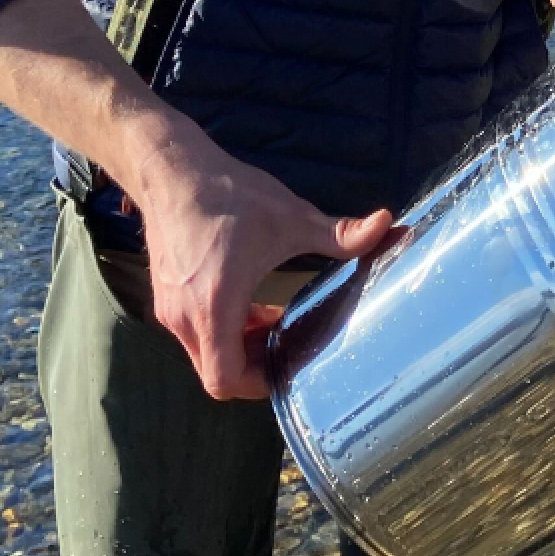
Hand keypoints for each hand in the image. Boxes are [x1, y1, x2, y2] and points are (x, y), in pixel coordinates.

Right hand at [126, 126, 391, 399]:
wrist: (172, 170)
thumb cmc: (228, 194)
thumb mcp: (291, 217)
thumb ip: (341, 232)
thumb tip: (388, 224)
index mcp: (215, 306)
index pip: (224, 380)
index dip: (258, 385)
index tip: (288, 367)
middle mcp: (185, 316)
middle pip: (217, 373)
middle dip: (255, 367)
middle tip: (288, 346)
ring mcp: (170, 308)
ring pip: (206, 354)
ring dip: (240, 347)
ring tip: (274, 324)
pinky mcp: (166, 295)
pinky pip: (196, 332)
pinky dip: (223, 330)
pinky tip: (250, 304)